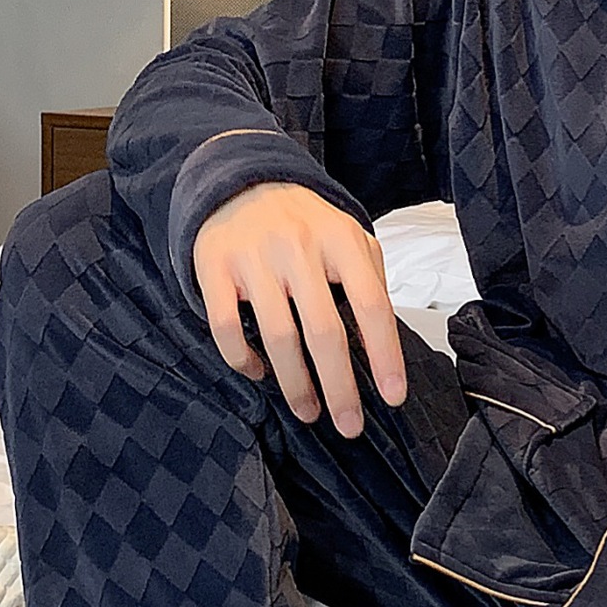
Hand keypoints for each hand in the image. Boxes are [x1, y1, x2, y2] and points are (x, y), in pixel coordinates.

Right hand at [193, 182, 405, 435]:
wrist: (242, 180)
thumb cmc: (306, 224)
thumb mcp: (349, 239)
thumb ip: (369, 283)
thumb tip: (382, 347)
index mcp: (342, 240)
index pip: (372, 306)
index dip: (385, 355)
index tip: (392, 397)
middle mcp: (299, 247)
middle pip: (324, 331)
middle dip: (340, 387)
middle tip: (349, 425)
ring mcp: (254, 257)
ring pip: (278, 337)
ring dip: (295, 385)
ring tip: (309, 411)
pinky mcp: (214, 266)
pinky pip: (227, 328)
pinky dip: (243, 360)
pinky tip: (259, 374)